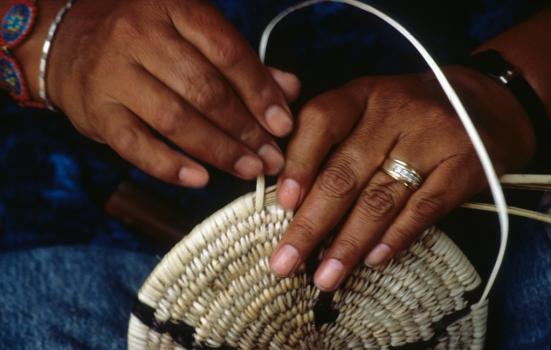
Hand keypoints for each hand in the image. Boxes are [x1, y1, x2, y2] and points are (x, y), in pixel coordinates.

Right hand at [42, 0, 300, 186]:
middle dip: (245, 129)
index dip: (260, 92)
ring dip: (218, 150)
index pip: (227, 53)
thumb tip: (290, 89)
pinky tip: (201, 179)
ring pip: (175, 118)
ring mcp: (114, 74)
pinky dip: (170, 165)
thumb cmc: (144, 40)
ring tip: (248, 170)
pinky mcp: (96, 111)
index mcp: (173, 9)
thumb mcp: (191, 35)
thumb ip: (241, 62)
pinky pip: (136, 145)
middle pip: (205, 89)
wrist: (68, 42)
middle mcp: (140, 36)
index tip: (284, 125)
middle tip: (271, 158)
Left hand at [270, 67, 534, 290]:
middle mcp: (395, 111)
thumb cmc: (409, 114)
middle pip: (345, 174)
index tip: (282, 204)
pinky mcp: (466, 166)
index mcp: (362, 94)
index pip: (321, 121)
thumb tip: (289, 198)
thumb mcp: (368, 108)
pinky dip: (395, 238)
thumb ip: (329, 139)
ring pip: (380, 199)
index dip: (298, 164)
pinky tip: (372, 261)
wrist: (486, 102)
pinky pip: (423, 209)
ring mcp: (434, 137)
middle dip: (311, 225)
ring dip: (348, 244)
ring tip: (325, 278)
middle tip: (285, 263)